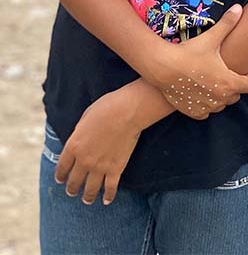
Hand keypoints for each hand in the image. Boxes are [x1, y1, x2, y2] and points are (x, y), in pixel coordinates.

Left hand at [55, 90, 140, 205]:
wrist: (126, 112)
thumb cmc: (106, 108)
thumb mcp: (85, 118)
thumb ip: (79, 134)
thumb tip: (79, 141)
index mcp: (74, 145)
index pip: (62, 167)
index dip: (60, 175)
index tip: (60, 180)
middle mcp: (84, 160)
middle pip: (74, 181)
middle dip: (71, 188)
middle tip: (72, 192)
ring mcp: (99, 167)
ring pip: (89, 189)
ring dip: (87, 197)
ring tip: (86, 200)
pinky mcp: (115, 169)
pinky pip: (110, 188)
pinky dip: (108, 196)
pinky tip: (107, 200)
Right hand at [154, 5, 247, 113]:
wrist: (163, 67)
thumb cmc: (189, 52)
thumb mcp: (211, 37)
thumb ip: (228, 23)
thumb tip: (239, 8)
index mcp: (229, 83)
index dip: (247, 76)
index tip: (241, 68)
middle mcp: (220, 99)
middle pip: (235, 95)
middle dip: (233, 85)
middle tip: (224, 71)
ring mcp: (207, 107)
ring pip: (221, 104)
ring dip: (220, 95)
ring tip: (212, 80)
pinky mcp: (193, 112)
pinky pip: (206, 112)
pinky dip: (206, 104)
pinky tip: (200, 91)